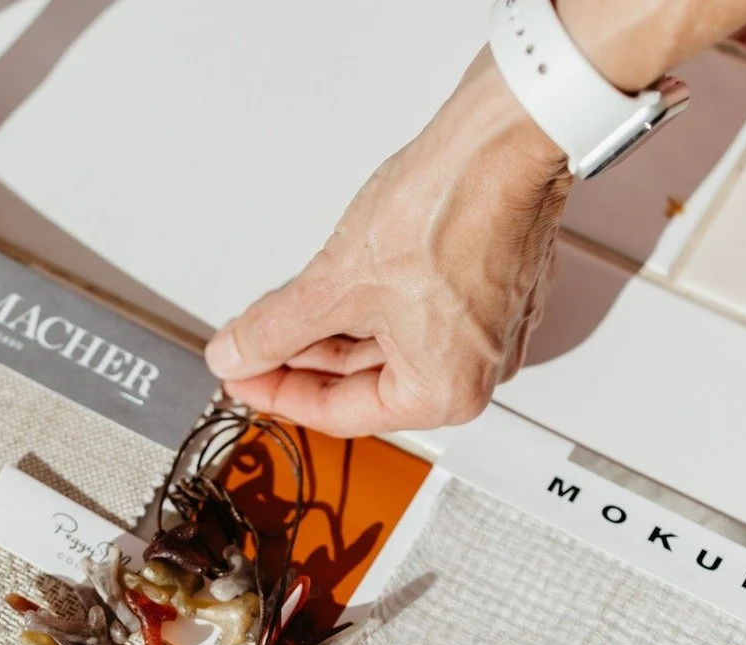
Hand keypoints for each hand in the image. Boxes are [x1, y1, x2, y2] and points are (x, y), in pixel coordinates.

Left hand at [205, 51, 571, 435]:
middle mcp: (474, 370)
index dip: (278, 393)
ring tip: (279, 311)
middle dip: (303, 358)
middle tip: (251, 344)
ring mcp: (487, 327)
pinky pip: (414, 312)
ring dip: (331, 330)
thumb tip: (237, 353)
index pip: (340, 412)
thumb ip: (275, 329)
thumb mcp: (335, 283)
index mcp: (444, 392)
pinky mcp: (487, 285)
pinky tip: (329, 286)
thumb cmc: (451, 205)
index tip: (241, 375)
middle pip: (364, 380)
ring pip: (387, 343)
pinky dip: (368, 304)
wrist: (509, 131)